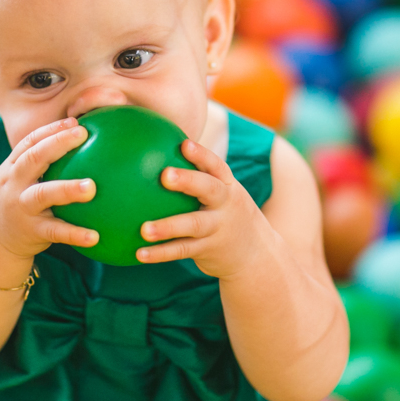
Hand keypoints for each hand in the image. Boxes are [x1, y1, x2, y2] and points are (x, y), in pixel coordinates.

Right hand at [0, 117, 99, 260]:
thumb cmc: (13, 203)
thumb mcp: (16, 180)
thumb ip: (38, 165)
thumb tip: (79, 143)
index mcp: (12, 169)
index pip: (29, 142)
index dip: (51, 129)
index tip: (74, 121)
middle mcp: (14, 185)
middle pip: (33, 159)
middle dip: (57, 144)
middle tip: (83, 134)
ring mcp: (21, 208)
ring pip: (43, 194)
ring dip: (67, 189)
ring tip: (91, 187)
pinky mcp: (31, 232)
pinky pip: (55, 232)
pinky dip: (74, 234)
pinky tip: (95, 236)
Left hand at [137, 138, 267, 278]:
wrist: (259, 256)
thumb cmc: (226, 214)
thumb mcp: (222, 195)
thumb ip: (198, 179)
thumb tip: (153, 155)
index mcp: (227, 186)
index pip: (216, 166)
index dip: (202, 155)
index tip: (185, 144)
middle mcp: (226, 204)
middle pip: (209, 189)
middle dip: (188, 181)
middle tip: (165, 175)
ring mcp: (218, 228)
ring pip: (193, 225)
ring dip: (168, 227)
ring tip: (144, 229)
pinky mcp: (209, 250)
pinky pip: (183, 250)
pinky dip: (161, 253)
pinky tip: (140, 253)